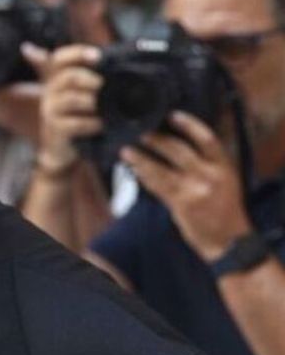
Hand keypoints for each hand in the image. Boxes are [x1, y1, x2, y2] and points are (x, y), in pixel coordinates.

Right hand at [37, 44, 103, 173]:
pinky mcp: (56, 128)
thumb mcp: (83, 95)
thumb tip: (125, 64)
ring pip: (71, 99)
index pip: (61, 58)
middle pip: (68, 76)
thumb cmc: (80, 116)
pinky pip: (74, 123)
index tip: (98, 56)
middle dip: (89, 79)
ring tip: (104, 106)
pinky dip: (92, 123)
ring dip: (92, 101)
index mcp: (59, 78)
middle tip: (104, 85)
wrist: (63, 147)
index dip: (77, 53)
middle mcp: (51, 91)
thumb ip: (96, 79)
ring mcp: (51, 110)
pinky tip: (101, 124)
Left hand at [121, 111, 252, 261]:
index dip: (189, 124)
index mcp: (224, 165)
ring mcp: (196, 190)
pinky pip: (157, 186)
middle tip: (141, 131)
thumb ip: (206, 163)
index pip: (207, 139)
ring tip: (126, 150)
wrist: (227, 240)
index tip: (172, 115)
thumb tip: (175, 143)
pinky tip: (133, 170)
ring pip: (162, 168)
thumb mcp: (225, 180)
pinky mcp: (182, 204)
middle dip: (157, 139)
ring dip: (141, 158)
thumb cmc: (223, 208)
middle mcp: (211, 175)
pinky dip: (144, 176)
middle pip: (180, 150)